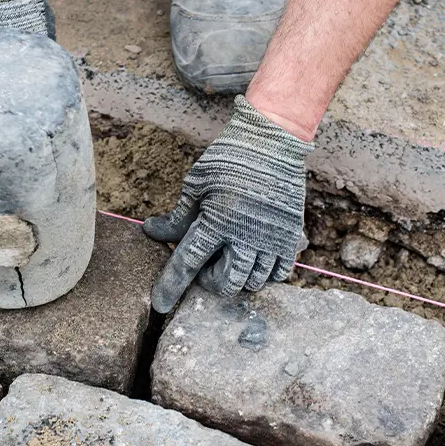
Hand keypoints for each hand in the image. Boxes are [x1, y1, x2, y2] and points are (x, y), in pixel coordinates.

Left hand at [144, 95, 313, 313]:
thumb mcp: (196, 182)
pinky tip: (254, 257)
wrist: (274, 140)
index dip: (170, 287)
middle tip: (207, 264)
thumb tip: (153, 232)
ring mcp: (272, 238)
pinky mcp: (291, 236)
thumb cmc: (230, 158)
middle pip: (226, 284)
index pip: (188, 264)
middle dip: (211, 282)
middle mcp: (246, 235)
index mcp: (217, 220)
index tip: (160, 305)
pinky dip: (264, 273)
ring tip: (230, 257)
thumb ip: (178, 215)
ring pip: (254, 282)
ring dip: (238, 277)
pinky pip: (280, 273)